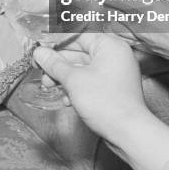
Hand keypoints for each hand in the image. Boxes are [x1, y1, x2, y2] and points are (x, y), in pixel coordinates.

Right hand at [33, 34, 148, 141]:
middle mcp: (114, 55)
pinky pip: (90, 80)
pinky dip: (76, 86)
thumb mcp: (74, 80)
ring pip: (83, 67)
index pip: (78, 35)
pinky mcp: (113, 88)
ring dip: (64, 76)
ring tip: (48, 84)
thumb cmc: (106, 103)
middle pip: (79, 51)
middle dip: (58, 62)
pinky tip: (66, 98)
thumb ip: (54, 64)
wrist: (128, 134)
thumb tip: (40, 53)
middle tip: (40, 67)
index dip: (56, 41)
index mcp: (109, 45)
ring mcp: (115, 72)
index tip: (40, 46)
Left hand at [103, 0, 168, 102]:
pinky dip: (113, 30)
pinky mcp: (146, 48)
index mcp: (141, 5)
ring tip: (88, 5)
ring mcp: (139, 38)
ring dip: (97, 14)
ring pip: (108, 25)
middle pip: (101, 9)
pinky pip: (122, 38)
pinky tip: (110, 26)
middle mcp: (134, 23)